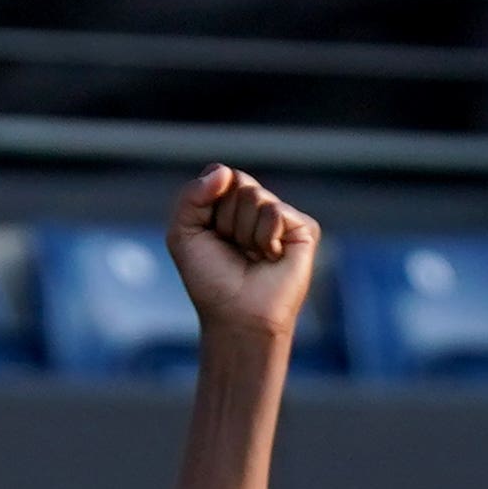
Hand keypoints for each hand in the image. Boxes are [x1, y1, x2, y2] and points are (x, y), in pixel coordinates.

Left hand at [166, 163, 317, 339]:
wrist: (236, 316)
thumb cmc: (210, 281)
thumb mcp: (183, 234)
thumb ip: (191, 195)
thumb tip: (226, 172)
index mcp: (231, 204)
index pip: (219, 174)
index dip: (208, 203)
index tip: (211, 234)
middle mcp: (258, 206)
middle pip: (237, 181)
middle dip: (225, 218)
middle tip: (232, 248)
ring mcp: (282, 217)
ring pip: (255, 196)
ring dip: (243, 232)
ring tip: (251, 256)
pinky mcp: (304, 229)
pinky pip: (276, 211)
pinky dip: (265, 237)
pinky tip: (270, 258)